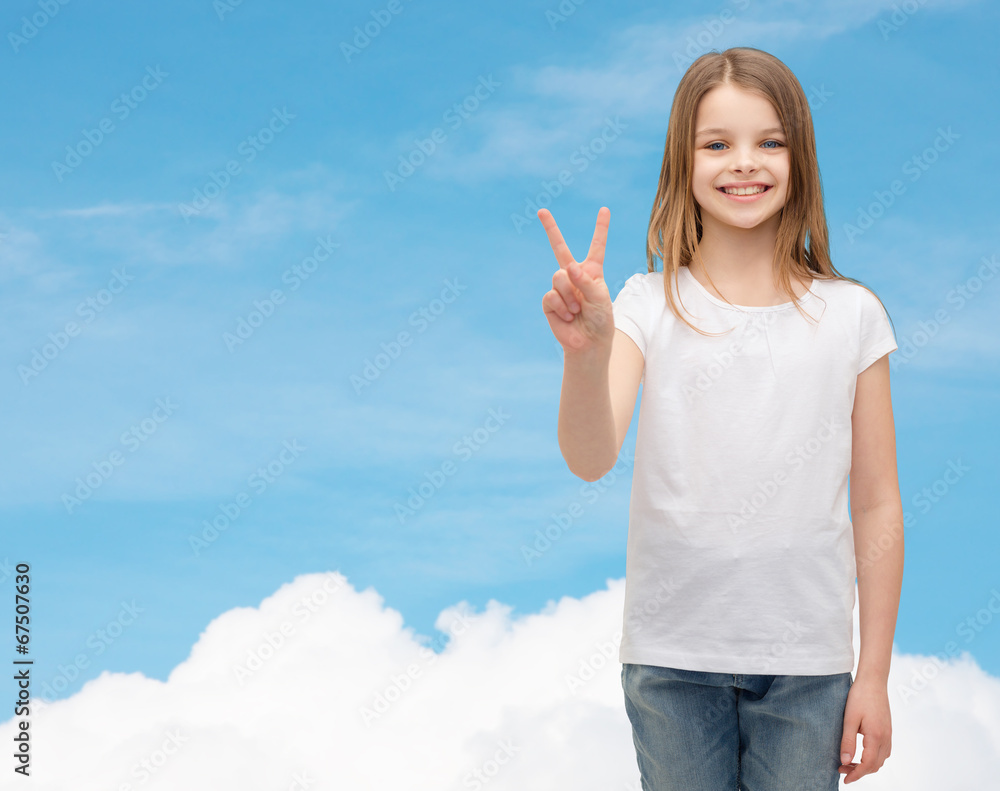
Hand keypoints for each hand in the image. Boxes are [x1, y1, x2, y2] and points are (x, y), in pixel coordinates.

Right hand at [538, 207, 613, 354]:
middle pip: (560, 248)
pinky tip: (568, 317)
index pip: (597, 247)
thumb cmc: (600, 321)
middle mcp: (574, 276)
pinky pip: (551, 295)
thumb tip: (568, 268)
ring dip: (569, 296)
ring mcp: (560, 288)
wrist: (589, 344)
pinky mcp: (549, 302)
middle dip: (550, 229)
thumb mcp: (601, 299)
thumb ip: (586, 281)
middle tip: (542, 211)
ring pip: (558, 277)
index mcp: (592, 272)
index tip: (605, 209)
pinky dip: (561, 307)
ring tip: (577, 311)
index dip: (600, 228)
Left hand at [839, 675, 892, 782]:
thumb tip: (845, 762)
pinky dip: (873, 757)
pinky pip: (883, 751)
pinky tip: (861, 753)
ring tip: (849, 762)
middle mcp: (886, 738)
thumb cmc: (859, 697)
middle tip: (842, 769)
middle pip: (875, 765)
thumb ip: (848, 741)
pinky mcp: (887, 730)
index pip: (868, 764)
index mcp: (876, 737)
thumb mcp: (849, 719)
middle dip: (859, 771)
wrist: (873, 681)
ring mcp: (888, 734)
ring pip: (881, 759)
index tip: (845, 779)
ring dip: (866, 765)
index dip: (856, 775)